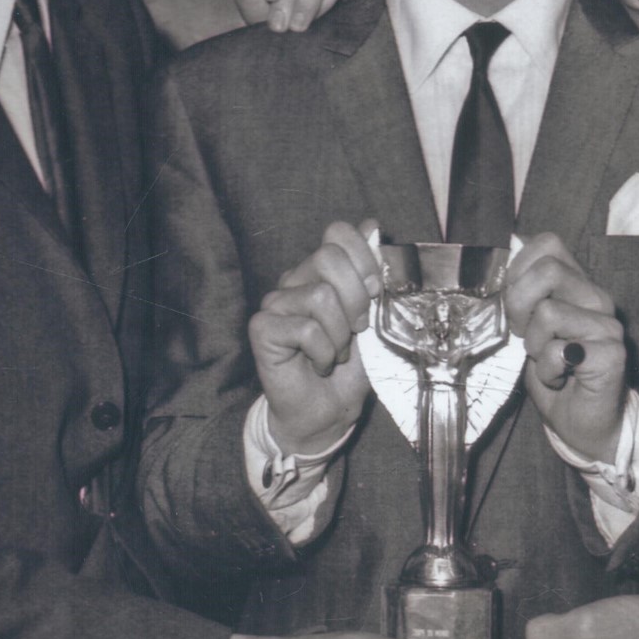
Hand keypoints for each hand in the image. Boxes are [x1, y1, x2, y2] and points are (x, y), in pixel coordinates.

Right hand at [249, 221, 381, 456]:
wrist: (329, 412)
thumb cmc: (351, 369)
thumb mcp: (375, 318)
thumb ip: (371, 273)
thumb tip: (371, 226)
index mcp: (321, 271)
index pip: (337, 233)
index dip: (364, 257)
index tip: (376, 291)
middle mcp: (294, 280)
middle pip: (328, 257)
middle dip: (356, 298)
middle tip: (358, 330)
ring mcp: (275, 303)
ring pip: (320, 296)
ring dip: (340, 335)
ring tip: (337, 353)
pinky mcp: (262, 329)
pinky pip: (305, 328)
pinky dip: (323, 352)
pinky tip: (319, 364)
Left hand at [500, 234, 627, 461]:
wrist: (585, 426)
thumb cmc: (555, 377)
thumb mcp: (528, 330)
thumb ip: (521, 297)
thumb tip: (497, 267)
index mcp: (579, 285)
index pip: (547, 244)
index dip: (519, 272)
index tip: (517, 308)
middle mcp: (598, 298)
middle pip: (547, 269)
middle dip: (519, 305)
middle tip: (526, 336)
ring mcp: (608, 326)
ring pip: (548, 312)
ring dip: (535, 346)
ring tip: (549, 363)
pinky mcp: (612, 355)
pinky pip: (558, 350)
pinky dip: (548, 371)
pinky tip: (560, 380)